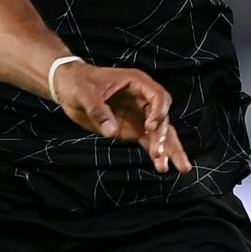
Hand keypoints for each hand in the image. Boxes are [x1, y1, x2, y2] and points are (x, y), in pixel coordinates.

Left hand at [52, 62, 192, 174]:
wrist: (68, 88)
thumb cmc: (78, 82)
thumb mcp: (83, 92)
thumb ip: (98, 110)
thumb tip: (112, 131)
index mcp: (136, 83)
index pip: (158, 96)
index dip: (158, 111)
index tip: (150, 127)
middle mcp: (143, 99)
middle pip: (162, 118)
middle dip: (164, 136)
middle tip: (159, 154)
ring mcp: (139, 115)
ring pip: (161, 133)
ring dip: (169, 149)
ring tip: (181, 168)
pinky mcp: (133, 129)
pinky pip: (149, 142)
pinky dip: (156, 153)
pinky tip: (162, 166)